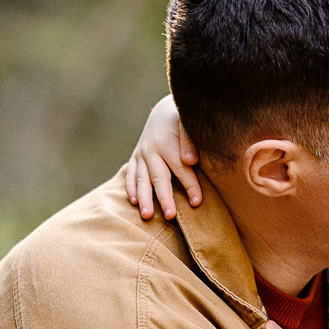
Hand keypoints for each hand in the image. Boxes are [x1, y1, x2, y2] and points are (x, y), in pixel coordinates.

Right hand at [123, 93, 199, 218]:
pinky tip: (134, 202)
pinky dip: (131, 188)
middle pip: (159, 178)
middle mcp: (151, 150)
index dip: (190, 186)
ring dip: (144, 198)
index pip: (180, 169)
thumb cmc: (182, 121)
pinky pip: (130, 174)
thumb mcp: (188, 124)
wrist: (165, 112)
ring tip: (147, 216)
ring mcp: (141, 154)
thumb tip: (190, 160)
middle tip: (170, 215)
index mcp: (166, 143)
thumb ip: (189, 141)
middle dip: (165, 197)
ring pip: (141, 180)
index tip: (197, 202)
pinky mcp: (135, 158)